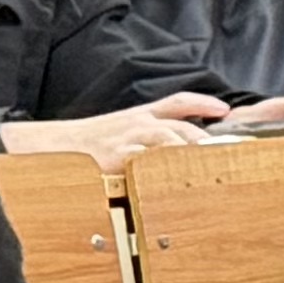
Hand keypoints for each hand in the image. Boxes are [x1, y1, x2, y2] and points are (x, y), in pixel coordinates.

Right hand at [0, 99, 228, 163]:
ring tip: (209, 164)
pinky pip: (142, 163)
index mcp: (141, 115)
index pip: (177, 102)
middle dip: (204, 140)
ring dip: (189, 152)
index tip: (225, 109)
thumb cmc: (93, 142)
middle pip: (179, 127)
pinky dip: (160, 170)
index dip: (202, 103)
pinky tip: (176, 180)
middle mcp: (138, 124)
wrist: (55, 146)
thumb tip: (181, 143)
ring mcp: (128, 140)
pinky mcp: (115, 158)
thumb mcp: (123, 127)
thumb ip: (152, 130)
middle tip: (227, 152)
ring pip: (166, 141)